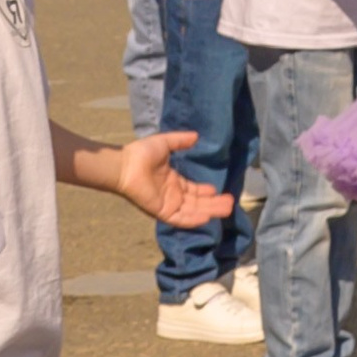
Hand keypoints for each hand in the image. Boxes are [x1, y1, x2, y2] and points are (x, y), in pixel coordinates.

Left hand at [115, 128, 233, 227]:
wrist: (125, 165)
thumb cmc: (141, 154)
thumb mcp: (165, 143)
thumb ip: (180, 140)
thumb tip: (196, 136)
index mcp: (172, 181)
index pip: (193, 190)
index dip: (206, 192)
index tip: (219, 190)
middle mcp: (172, 195)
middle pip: (197, 202)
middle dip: (214, 203)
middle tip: (231, 203)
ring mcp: (167, 204)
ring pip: (193, 211)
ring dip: (209, 211)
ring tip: (227, 209)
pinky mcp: (162, 212)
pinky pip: (180, 219)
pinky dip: (193, 219)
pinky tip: (207, 218)